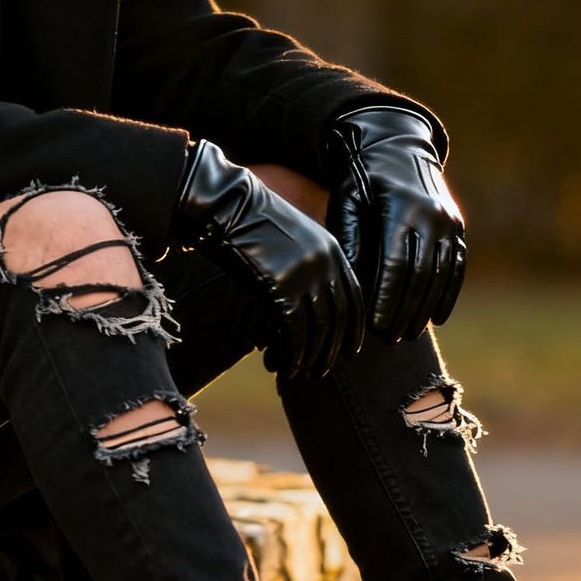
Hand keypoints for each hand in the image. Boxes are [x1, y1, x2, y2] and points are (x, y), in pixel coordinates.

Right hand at [171, 139, 362, 377]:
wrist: (226, 207)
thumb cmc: (251, 222)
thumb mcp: (292, 238)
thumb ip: (308, 263)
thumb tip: (309, 302)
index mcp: (333, 249)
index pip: (354, 298)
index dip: (353, 329)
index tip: (349, 351)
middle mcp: (325, 263)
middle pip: (338, 317)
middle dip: (332, 348)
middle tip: (322, 369)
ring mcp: (305, 275)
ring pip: (318, 329)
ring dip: (311, 356)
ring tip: (302, 373)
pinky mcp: (281, 288)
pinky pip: (294, 332)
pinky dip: (291, 354)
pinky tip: (284, 366)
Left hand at [322, 105, 466, 343]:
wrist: (397, 147)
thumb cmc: (361, 180)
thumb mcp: (347, 202)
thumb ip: (350, 240)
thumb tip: (350, 285)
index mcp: (400, 210)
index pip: (396, 265)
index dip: (387, 298)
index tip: (375, 325)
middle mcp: (431, 216)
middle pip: (421, 275)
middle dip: (405, 310)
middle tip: (390, 338)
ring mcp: (449, 221)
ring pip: (441, 274)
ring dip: (425, 308)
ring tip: (407, 334)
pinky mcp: (458, 226)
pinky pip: (457, 266)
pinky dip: (448, 294)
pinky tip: (437, 318)